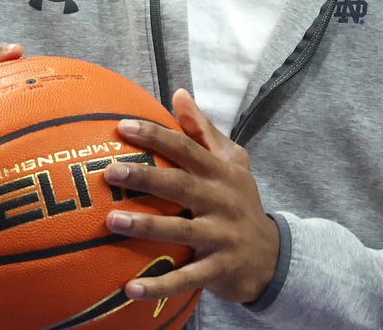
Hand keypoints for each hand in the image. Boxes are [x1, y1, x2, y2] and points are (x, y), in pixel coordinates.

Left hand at [102, 88, 279, 304]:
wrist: (272, 255)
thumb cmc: (240, 201)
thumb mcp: (232, 162)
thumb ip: (203, 130)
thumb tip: (178, 93)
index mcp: (220, 173)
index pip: (185, 148)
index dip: (155, 136)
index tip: (122, 127)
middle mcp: (221, 201)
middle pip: (179, 185)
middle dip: (144, 177)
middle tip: (109, 171)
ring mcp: (221, 236)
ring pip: (179, 231)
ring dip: (145, 226)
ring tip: (111, 221)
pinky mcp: (218, 270)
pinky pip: (186, 279)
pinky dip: (159, 285)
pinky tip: (130, 289)